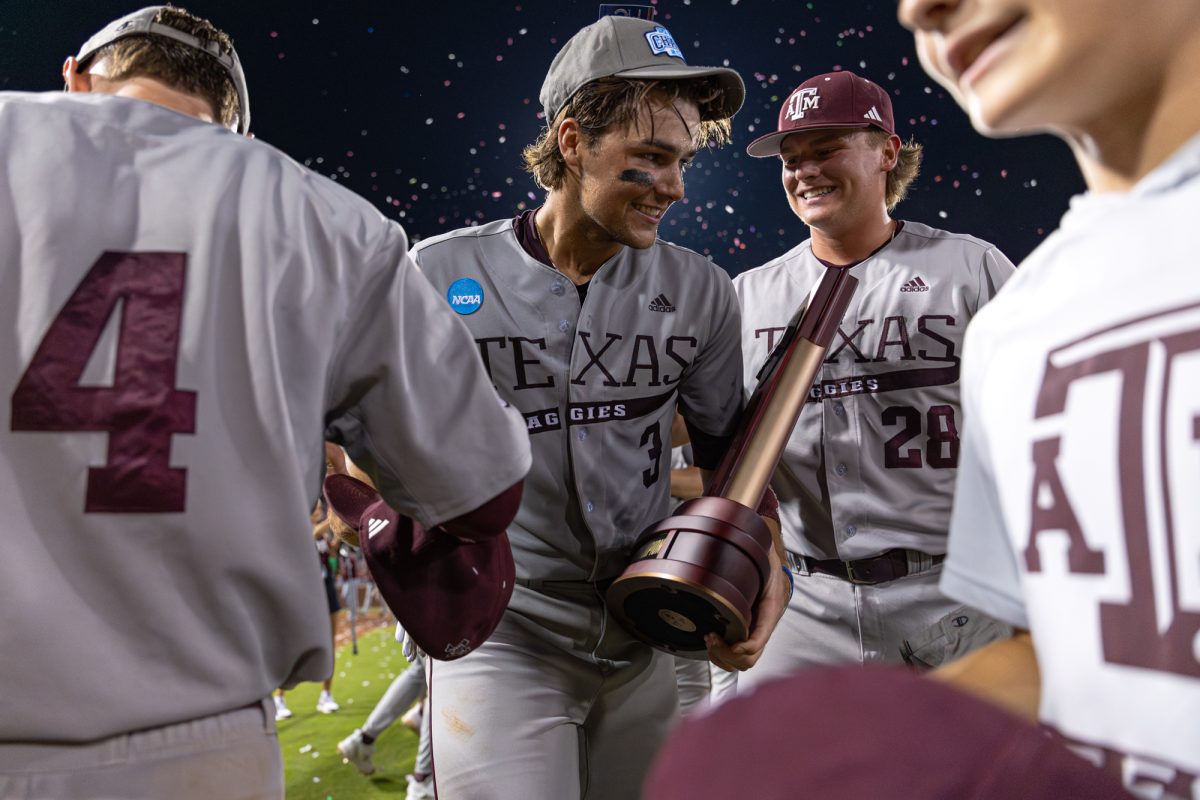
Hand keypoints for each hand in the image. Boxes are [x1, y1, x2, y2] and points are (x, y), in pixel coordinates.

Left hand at [705, 543, 787, 671]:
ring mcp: (756, 631)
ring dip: (724, 657)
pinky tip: (711, 642)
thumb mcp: (759, 559)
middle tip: (710, 637)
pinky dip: (723, 655)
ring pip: (743, 662)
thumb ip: (748, 565)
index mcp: (770, 610)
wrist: (767, 558)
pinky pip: (738, 654)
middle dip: (727, 654)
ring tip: (709, 641)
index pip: (759, 640)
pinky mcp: (747, 631)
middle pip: (749, 659)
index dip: (741, 647)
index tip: (721, 639)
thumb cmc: (761, 559)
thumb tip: (725, 558)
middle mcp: (764, 625)